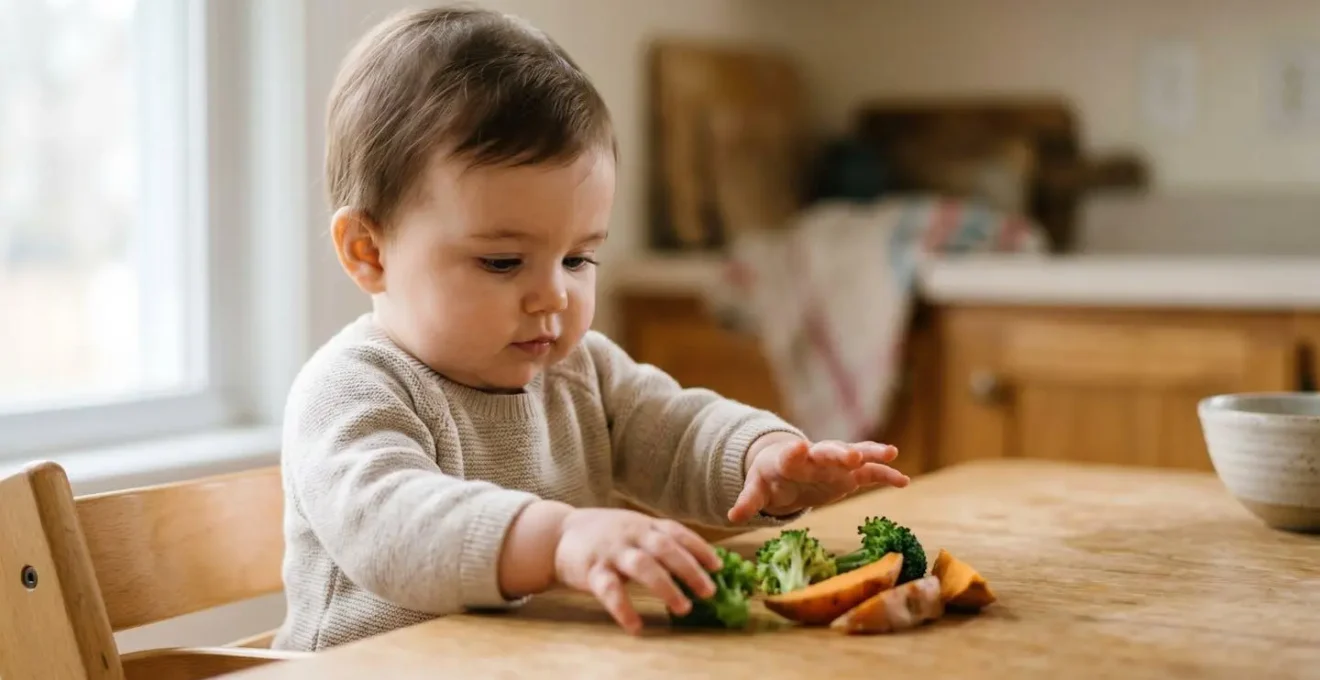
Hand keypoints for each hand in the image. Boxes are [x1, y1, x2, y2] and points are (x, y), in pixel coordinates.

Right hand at [553, 508, 722, 634]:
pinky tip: (636, 627)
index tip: (718, 567)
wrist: (559, 532)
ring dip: (666, 587)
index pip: (678, 533)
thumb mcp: (634, 529)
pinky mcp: (592, 570)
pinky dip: (624, 609)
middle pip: (665, 548)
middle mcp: (631, 534)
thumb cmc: (606, 534)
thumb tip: (697, 566)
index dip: (699, 549)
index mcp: (645, 525)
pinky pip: (610, 590)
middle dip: (690, 569)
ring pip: (643, 566)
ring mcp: (612, 551)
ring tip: (683, 608)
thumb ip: (659, 542)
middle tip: (709, 591)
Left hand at [727, 434, 909, 522]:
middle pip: (827, 451)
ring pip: (854, 454)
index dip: (793, 452)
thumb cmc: (771, 476)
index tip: (798, 447)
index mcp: (788, 460)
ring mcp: (835, 463)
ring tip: (890, 453)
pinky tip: (903, 481)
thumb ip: (749, 500)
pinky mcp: (849, 474)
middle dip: (838, 453)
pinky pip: (870, 472)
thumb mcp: (758, 487)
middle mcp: (815, 456)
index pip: (789, 455)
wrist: (787, 466)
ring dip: (870, 454)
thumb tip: (732, 516)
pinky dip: (885, 474)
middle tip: (851, 455)